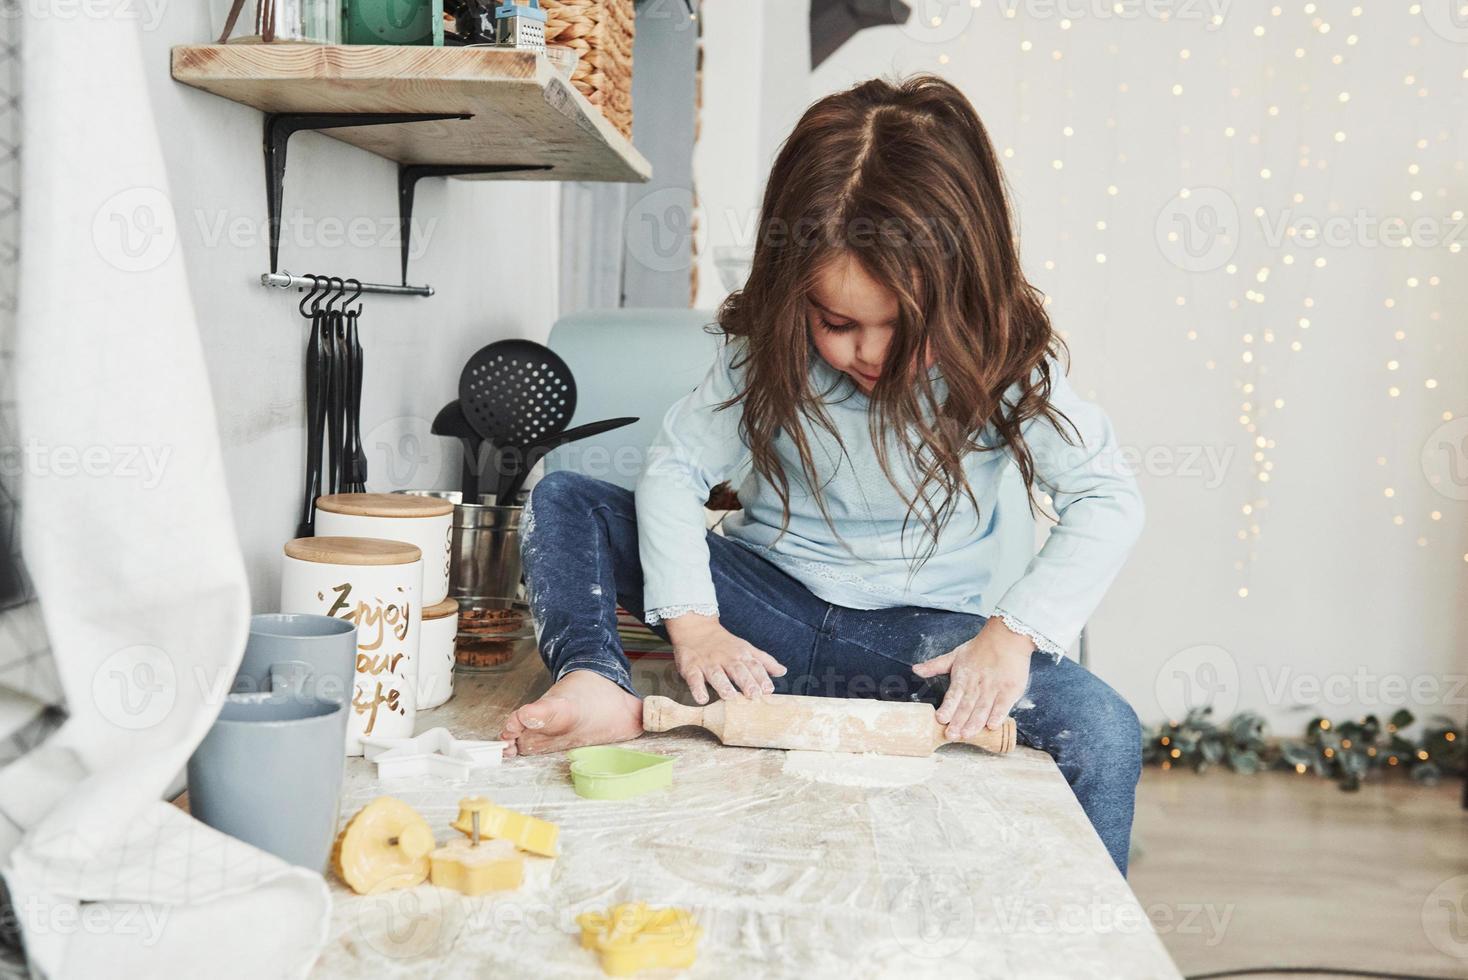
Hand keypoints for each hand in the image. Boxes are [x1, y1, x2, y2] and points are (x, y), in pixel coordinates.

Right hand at [663, 612, 786, 703]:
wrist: (696, 628)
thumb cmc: (724, 644)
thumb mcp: (746, 648)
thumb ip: (764, 661)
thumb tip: (783, 671)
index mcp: (741, 655)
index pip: (754, 666)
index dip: (762, 677)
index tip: (769, 689)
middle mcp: (726, 658)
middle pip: (737, 670)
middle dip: (746, 682)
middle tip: (754, 695)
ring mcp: (708, 663)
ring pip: (716, 674)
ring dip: (723, 685)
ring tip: (729, 696)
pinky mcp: (691, 667)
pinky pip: (694, 678)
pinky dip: (697, 689)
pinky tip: (702, 699)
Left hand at [911, 617, 1032, 739]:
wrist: (1006, 637)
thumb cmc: (980, 648)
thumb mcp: (955, 655)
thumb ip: (935, 666)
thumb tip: (915, 669)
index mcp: (962, 678)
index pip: (953, 696)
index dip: (947, 708)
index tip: (940, 719)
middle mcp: (977, 685)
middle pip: (966, 706)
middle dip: (958, 722)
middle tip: (951, 735)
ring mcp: (994, 688)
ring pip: (983, 708)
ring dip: (975, 722)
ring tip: (967, 734)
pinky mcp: (1010, 689)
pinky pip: (1003, 705)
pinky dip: (998, 715)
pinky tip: (992, 726)